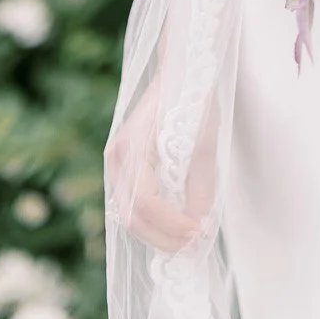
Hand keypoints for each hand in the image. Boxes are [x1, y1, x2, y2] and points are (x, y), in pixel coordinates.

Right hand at [105, 76, 218, 253]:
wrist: (180, 70)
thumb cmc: (193, 98)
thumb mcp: (204, 141)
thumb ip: (200, 186)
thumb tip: (200, 228)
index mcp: (134, 146)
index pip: (147, 202)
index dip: (173, 225)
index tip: (200, 234)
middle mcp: (116, 156)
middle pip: (131, 216)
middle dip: (163, 238)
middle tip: (194, 248)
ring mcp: (115, 160)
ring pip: (127, 214)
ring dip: (156, 233)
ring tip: (186, 240)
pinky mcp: (122, 164)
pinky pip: (130, 201)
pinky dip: (151, 219)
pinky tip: (174, 223)